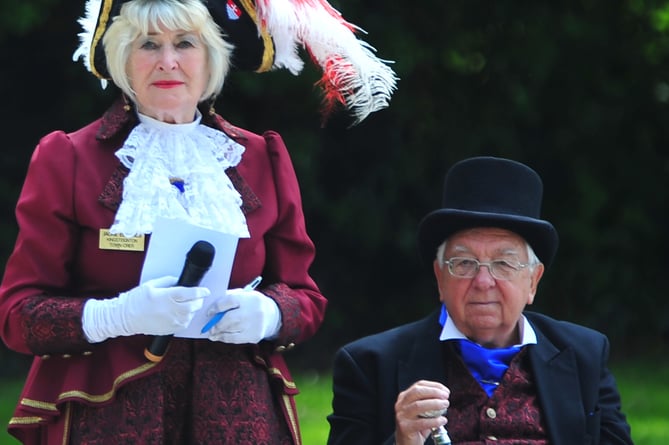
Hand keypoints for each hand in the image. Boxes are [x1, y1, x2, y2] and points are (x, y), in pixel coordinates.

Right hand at [83, 276, 208, 341]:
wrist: (125, 318)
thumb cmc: (136, 300)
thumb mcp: (151, 285)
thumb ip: (168, 281)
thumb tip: (179, 281)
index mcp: (168, 296)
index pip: (192, 293)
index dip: (201, 291)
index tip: (205, 290)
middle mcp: (172, 310)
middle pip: (195, 305)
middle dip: (198, 300)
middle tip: (196, 296)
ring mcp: (172, 321)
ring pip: (192, 315)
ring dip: (192, 309)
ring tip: (185, 304)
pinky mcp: (170, 329)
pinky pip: (185, 323)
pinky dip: (186, 317)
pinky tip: (180, 313)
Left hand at [205, 288, 280, 343]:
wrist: (272, 315)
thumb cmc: (252, 304)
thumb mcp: (244, 295)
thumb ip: (229, 297)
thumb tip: (211, 306)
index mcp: (250, 298)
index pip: (230, 301)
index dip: (216, 307)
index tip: (209, 312)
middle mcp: (254, 311)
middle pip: (230, 319)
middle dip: (217, 324)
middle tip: (209, 328)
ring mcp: (255, 325)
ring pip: (232, 331)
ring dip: (219, 333)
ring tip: (212, 334)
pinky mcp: (255, 336)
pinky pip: (236, 339)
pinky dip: (226, 338)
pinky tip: (220, 337)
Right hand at [394, 380, 449, 444]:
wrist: (407, 443)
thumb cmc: (416, 426)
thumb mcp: (421, 411)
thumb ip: (429, 403)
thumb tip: (444, 397)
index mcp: (404, 397)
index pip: (419, 385)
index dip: (434, 386)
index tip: (445, 391)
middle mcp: (401, 404)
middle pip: (417, 392)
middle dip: (434, 392)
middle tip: (446, 397)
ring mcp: (401, 415)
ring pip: (418, 405)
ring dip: (435, 404)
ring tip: (445, 405)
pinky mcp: (405, 427)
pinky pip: (422, 423)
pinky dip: (434, 421)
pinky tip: (442, 420)